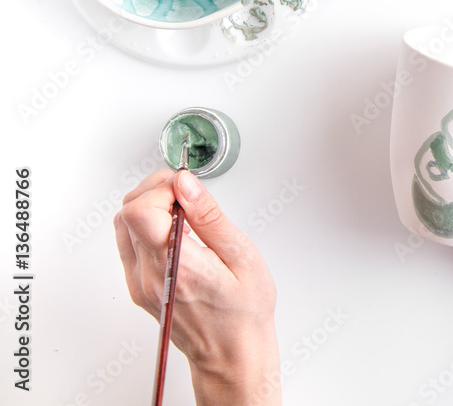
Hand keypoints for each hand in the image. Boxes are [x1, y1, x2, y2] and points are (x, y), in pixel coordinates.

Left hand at [114, 169, 280, 404]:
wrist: (232, 353)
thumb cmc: (244, 312)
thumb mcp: (241, 255)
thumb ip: (210, 217)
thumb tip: (186, 185)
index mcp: (178, 265)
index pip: (141, 211)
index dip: (162, 188)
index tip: (188, 188)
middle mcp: (149, 275)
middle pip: (126, 213)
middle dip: (155, 191)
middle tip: (185, 193)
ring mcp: (139, 283)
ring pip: (122, 226)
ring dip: (148, 206)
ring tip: (182, 210)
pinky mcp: (138, 287)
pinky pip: (128, 244)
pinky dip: (145, 225)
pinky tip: (173, 228)